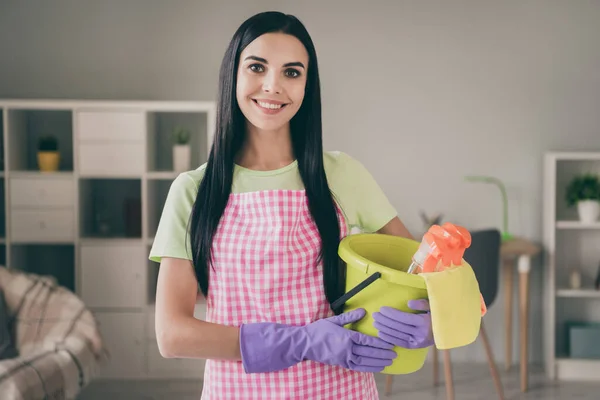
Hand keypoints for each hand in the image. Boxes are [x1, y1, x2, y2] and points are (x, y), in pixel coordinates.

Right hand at [240, 308, 396, 372]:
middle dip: (382, 354)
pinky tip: (376, 368)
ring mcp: (343, 358)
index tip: (390, 343)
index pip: (367, 340)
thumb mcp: (334, 320)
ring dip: (377, 362)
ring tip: (388, 362)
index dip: (380, 343)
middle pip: (368, 352)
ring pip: (364, 362)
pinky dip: (368, 368)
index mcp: (346, 336)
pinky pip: (357, 367)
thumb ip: (350, 317)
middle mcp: (346, 349)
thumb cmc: (318, 330)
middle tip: (394, 354)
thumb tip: (363, 311)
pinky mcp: (341, 364)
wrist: (305, 343)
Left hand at [372, 299, 433, 348]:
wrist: (447, 330)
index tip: (382, 309)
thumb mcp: (433, 306)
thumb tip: (409, 303)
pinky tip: (381, 333)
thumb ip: (422, 303)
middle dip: (385, 321)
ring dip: (384, 329)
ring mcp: (418, 342)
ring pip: (398, 335)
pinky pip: (400, 343)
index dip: (392, 314)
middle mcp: (421, 333)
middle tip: (375, 315)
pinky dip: (390, 338)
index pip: (404, 318)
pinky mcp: (415, 347)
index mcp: (425, 322)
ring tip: (375, 323)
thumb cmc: (437, 314)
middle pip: (399, 327)